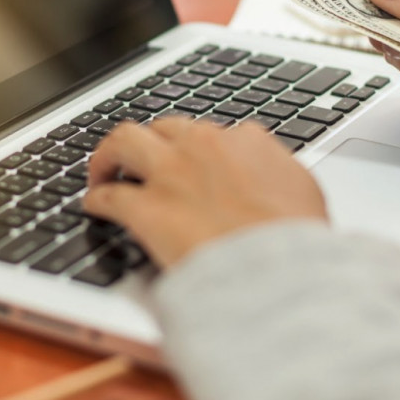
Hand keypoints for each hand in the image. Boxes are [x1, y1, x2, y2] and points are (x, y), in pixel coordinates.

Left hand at [84, 119, 326, 268]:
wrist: (277, 271)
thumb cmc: (296, 241)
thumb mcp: (305, 194)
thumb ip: (279, 175)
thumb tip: (274, 181)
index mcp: (246, 140)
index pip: (214, 133)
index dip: (201, 151)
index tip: (195, 165)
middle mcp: (204, 146)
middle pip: (165, 128)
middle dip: (152, 141)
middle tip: (142, 159)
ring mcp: (171, 174)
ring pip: (124, 141)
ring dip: (110, 154)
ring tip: (103, 170)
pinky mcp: (146, 208)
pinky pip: (108, 196)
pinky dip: (97, 200)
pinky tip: (94, 208)